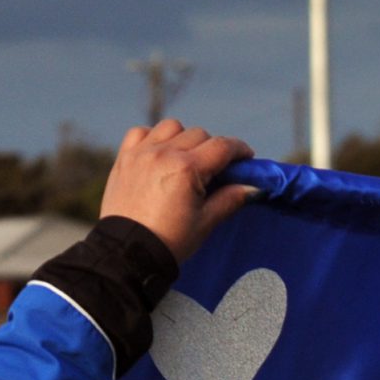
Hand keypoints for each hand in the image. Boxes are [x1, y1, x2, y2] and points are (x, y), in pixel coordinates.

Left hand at [101, 119, 256, 265]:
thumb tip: (254, 187)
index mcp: (186, 169)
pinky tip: (160, 154)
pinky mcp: (125, 157)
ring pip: (171, 127)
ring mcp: (142, 153)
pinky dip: (154, 138)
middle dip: (213, 148)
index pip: (222, 146)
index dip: (239, 150)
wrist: (129, 252)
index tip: (247, 157)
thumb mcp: (206, 222)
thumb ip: (231, 199)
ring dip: (184, 138)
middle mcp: (163, 153)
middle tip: (216, 169)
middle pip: (199, 134)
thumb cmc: (170, 240)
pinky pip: (142, 132)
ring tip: (186, 158)